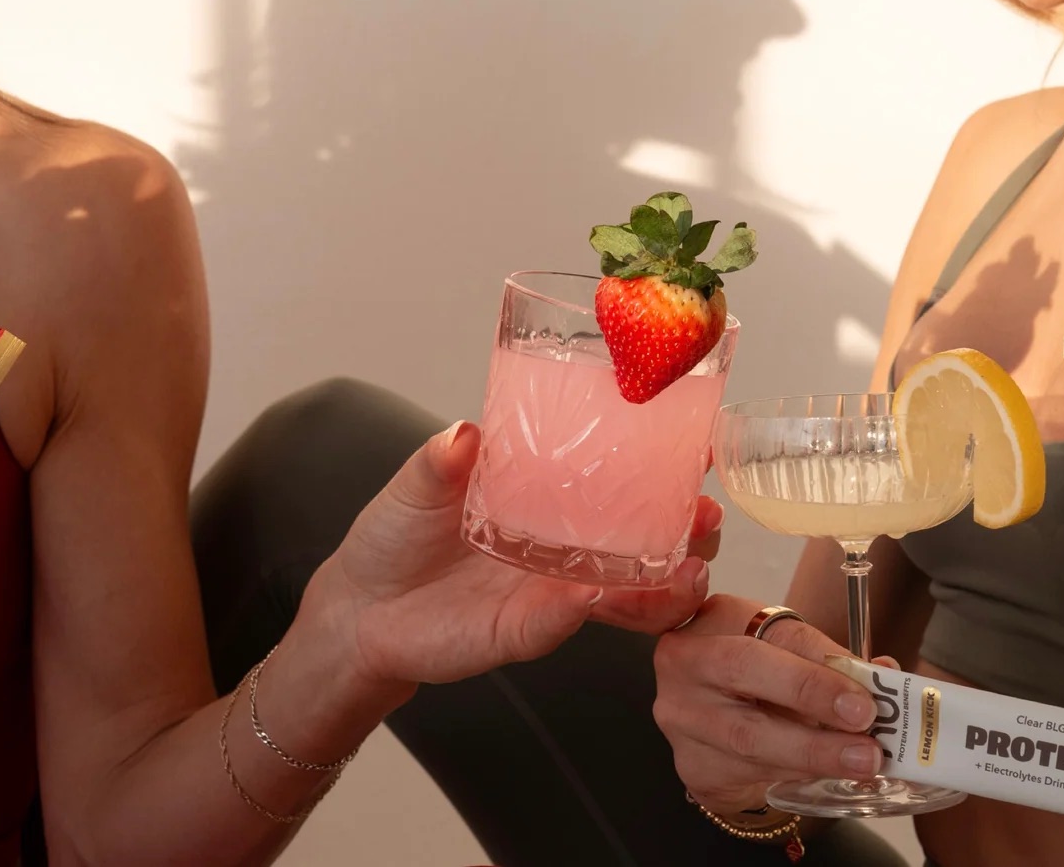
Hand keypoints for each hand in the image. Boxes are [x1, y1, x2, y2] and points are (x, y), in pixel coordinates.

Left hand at [307, 421, 713, 693]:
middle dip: (687, 532)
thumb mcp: (415, 486)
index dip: (665, 466)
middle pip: (646, 543)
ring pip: (624, 593)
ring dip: (661, 585)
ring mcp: (549, 594)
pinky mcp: (523, 632)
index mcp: (547, 498)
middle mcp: (562, 548)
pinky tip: (601, 597)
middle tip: (705, 515)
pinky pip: (562, 623)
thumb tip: (464, 431)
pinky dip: (584, 609)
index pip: (619, 480)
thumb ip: (440, 462)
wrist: (358, 610)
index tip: (702, 447)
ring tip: (687, 570)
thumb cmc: (395, 539)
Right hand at [654, 594, 887, 816]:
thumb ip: (832, 664)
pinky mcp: (691, 763)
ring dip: (813, 750)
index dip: (824, 659)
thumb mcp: (790, 659)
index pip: (778, 631)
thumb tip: (886, 674)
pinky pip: (747, 772)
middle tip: (864, 720)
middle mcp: (688, 659)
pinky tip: (828, 776)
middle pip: (744, 668)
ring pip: (748, 735)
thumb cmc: (759, 682)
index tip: (868, 688)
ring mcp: (681, 714)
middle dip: (809, 693)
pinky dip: (796, 774)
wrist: (712, 726)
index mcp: (720, 618)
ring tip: (862, 761)